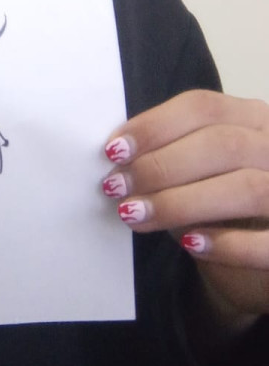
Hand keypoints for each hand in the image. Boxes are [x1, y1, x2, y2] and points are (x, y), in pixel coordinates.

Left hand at [101, 90, 268, 334]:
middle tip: (115, 188)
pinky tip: (189, 244)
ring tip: (135, 215)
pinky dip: (228, 243)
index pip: (203, 107)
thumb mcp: (199, 171)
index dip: (154, 126)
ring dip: (182, 202)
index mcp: (253, 118)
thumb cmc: (223, 207)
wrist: (263, 258)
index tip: (113, 150)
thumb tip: (116, 157)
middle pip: (222, 144)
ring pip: (246, 187)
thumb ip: (170, 156)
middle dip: (161, 166)